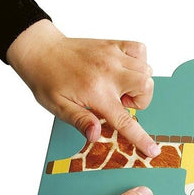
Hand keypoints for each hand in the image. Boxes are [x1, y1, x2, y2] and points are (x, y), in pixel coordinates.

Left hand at [7, 20, 159, 157]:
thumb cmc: (47, 80)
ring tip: (118, 86)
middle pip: (146, 88)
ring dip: (139, 82)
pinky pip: (140, 49)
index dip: (141, 138)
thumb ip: (80, 121)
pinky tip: (123, 69)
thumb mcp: (58, 107)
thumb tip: (95, 136)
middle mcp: (108, 72)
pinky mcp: (113, 44)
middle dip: (140, 100)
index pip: (124, 119)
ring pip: (147, 69)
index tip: (152, 150)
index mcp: (96, 92)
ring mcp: (113, 55)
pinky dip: (139, 60)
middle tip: (119, 101)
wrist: (40, 50)